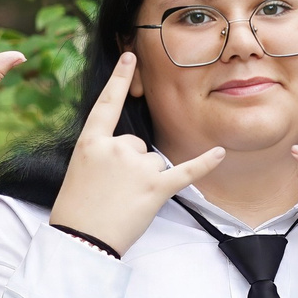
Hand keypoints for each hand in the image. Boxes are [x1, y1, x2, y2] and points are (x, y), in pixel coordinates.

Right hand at [47, 54, 223, 255]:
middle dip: (131, 166)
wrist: (81, 240)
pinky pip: (185, 172)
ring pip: (155, 162)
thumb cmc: (77, 208)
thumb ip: (104, 152)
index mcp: (91, 142)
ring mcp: (137, 168)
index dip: (120, 79)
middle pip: (138, 144)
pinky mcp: (156, 189)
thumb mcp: (80, 169)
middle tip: (112, 191)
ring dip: (147, 180)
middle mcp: (116, 148)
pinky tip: (220, 153)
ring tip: (125, 200)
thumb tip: (132, 152)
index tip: (131, 57)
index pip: (108, 104)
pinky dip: (204, 164)